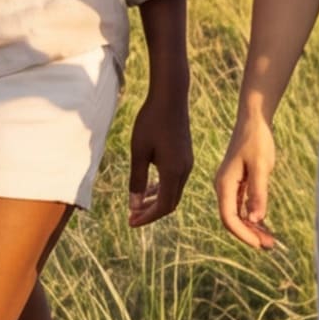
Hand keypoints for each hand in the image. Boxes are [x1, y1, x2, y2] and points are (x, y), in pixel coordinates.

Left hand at [123, 84, 191, 226]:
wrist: (171, 97)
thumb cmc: (151, 122)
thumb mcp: (139, 152)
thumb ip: (137, 180)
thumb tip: (134, 205)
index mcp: (173, 171)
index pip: (163, 206)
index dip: (147, 217)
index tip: (131, 222)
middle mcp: (184, 170)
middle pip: (170, 203)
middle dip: (151, 212)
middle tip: (131, 217)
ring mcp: (187, 163)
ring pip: (173, 192)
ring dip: (156, 201)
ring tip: (137, 204)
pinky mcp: (186, 156)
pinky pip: (175, 181)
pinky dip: (162, 188)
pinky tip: (149, 187)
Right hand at [212, 113, 280, 251]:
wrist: (254, 119)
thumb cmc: (258, 139)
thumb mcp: (262, 166)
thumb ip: (258, 193)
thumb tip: (256, 219)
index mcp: (225, 184)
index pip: (229, 218)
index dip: (243, 234)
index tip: (259, 244)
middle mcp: (224, 187)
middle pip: (232, 219)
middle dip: (249, 234)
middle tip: (269, 247)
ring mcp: (230, 185)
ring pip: (238, 214)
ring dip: (252, 228)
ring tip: (270, 241)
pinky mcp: (238, 182)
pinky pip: (242, 205)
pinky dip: (252, 216)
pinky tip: (264, 225)